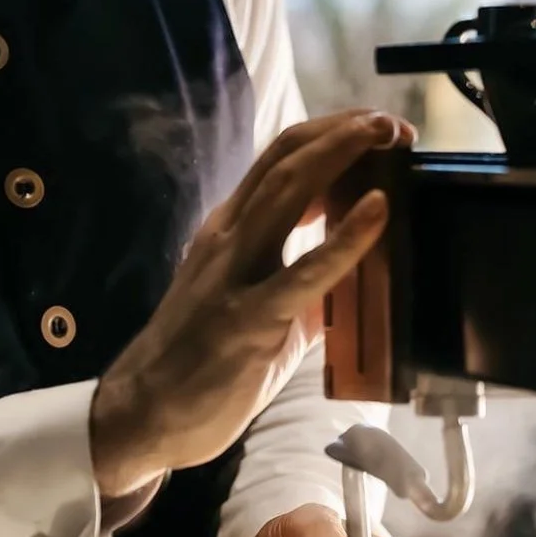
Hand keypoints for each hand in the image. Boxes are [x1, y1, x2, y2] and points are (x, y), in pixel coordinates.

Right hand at [90, 110, 413, 499]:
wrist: (142, 414)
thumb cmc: (202, 364)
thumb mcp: (258, 309)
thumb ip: (306, 288)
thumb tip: (360, 282)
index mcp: (230, 230)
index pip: (280, 160)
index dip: (330, 135)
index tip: (376, 129)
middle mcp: (229, 237)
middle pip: (287, 159)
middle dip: (343, 131)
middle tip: (393, 121)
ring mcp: (235, 273)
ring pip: (287, 190)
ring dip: (340, 155)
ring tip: (387, 134)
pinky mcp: (249, 318)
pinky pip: (304, 271)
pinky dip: (346, 236)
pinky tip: (379, 210)